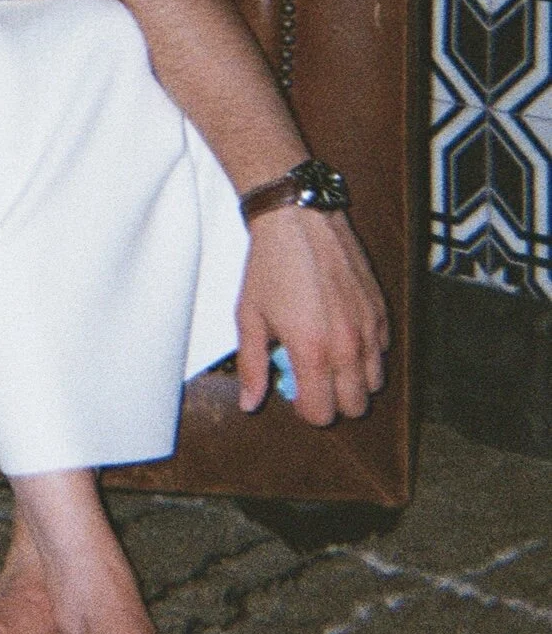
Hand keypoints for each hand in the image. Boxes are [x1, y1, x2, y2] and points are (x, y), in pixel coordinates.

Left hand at [235, 205, 388, 425]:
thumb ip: (252, 366)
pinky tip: (341, 332)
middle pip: (356, 406)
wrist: (298, 219)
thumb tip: (249, 403)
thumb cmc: (270, 266)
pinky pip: (383, 350)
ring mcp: (369, 328)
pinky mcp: (381, 309)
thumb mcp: (249, 317)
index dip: (306, 410)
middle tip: (310, 378)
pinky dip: (366, 352)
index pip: (323, 414)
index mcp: (313, 352)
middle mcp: (348, 345)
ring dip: (353, 380)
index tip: (294, 392)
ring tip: (326, 356)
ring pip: (375, 382)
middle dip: (333, 401)